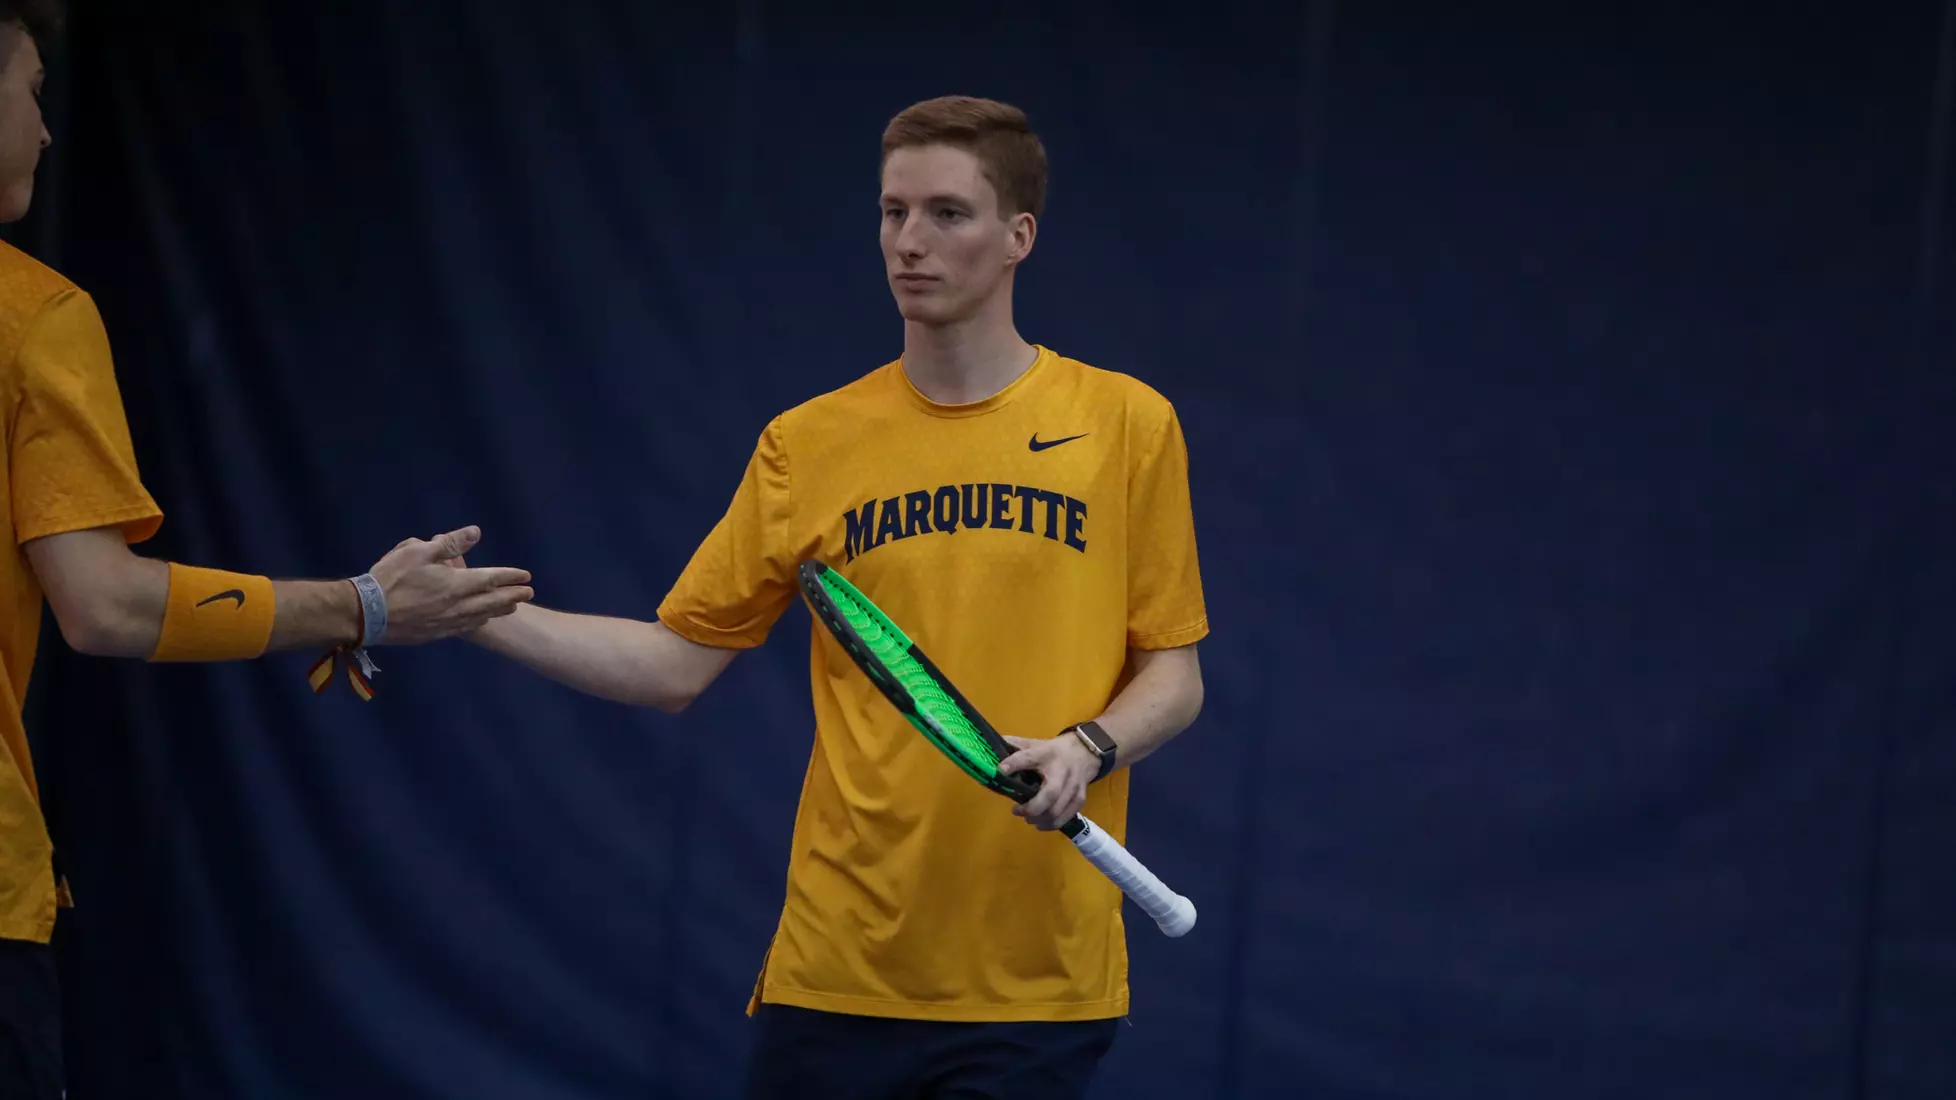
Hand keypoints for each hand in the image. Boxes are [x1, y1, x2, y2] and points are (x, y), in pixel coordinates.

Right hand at [368, 526, 533, 643]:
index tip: (526, 576)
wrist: (367, 614)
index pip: (491, 579)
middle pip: (492, 601)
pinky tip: (481, 619)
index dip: (510, 576)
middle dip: (513, 596)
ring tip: (512, 607)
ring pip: (481, 616)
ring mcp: (447, 622)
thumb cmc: (391, 578)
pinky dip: (479, 621)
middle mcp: (457, 606)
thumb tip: (476, 532)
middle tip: (529, 593)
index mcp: (456, 584)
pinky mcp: (435, 633)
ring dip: (499, 610)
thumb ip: (450, 543)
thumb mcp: (418, 551)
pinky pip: (465, 627)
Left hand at [996, 733, 1099, 830]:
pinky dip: (1052, 824)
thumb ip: (1012, 747)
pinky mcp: (1080, 798)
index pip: (1028, 757)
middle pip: (1050, 794)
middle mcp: (1061, 770)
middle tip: (1017, 811)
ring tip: (1028, 818)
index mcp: (1045, 754)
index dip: (1014, 763)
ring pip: (1058, 810)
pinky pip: (1066, 817)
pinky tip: (1041, 823)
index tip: (1000, 770)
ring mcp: (1073, 786)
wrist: (1085, 751)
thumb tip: (988, 751)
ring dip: (1040, 819)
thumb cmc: (1052, 751)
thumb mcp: (1033, 744)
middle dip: (1032, 808)